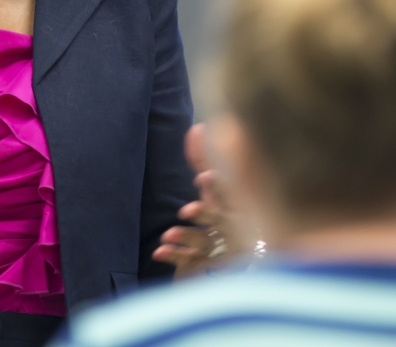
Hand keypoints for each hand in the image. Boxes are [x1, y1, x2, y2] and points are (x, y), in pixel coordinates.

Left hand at [153, 123, 248, 277]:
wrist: (229, 260)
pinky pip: (191, 263)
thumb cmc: (220, 216)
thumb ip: (204, 160)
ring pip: (206, 244)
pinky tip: (158, 251)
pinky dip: (175, 256)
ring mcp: (222, 249)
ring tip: (167, 234)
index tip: (201, 178)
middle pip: (222, 221)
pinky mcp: (207, 266)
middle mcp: (233, 227)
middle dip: (205, 214)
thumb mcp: (213, 187)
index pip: (232, 194)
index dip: (218, 186)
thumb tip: (197, 128)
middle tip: (185, 211)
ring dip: (187, 238)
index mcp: (237, 205)